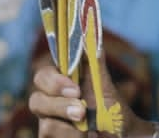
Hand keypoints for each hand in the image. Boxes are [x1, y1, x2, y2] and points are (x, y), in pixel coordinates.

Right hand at [30, 61, 149, 137]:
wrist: (122, 134)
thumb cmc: (112, 109)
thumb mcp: (105, 85)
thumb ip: (95, 61)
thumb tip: (88, 31)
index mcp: (61, 84)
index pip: (42, 76)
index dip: (53, 81)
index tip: (74, 88)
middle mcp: (50, 103)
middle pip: (36, 100)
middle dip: (59, 106)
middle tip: (81, 111)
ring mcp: (49, 124)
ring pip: (44, 124)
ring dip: (68, 126)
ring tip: (87, 128)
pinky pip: (48, 137)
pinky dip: (68, 137)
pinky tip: (83, 137)